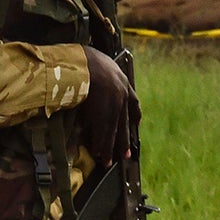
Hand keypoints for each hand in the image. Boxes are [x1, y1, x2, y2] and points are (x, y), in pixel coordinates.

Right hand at [79, 45, 138, 162]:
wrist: (84, 63)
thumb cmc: (87, 58)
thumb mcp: (101, 62)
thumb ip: (102, 73)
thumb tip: (94, 78)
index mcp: (123, 83)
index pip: (134, 104)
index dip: (135, 116)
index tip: (136, 124)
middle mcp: (122, 96)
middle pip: (124, 124)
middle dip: (123, 141)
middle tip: (125, 154)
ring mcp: (113, 107)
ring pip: (112, 132)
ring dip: (109, 148)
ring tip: (107, 161)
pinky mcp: (102, 115)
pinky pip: (102, 134)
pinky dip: (99, 144)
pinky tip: (97, 152)